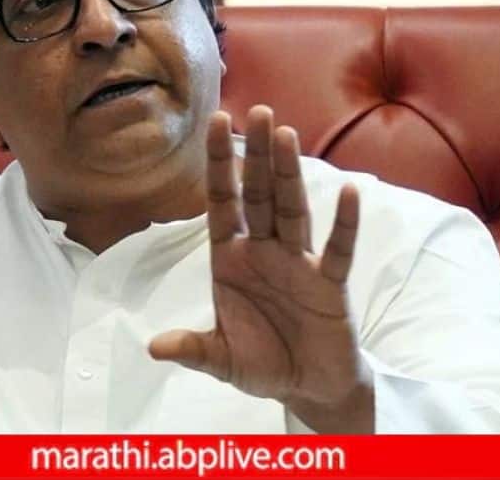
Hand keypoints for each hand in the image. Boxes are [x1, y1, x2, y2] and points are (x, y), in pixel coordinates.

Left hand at [149, 106, 372, 430]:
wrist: (308, 388)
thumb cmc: (263, 363)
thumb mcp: (221, 359)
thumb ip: (192, 349)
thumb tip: (153, 347)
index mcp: (232, 259)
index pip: (223, 203)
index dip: (219, 165)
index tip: (215, 122)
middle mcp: (264, 252)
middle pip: (260, 195)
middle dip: (257, 155)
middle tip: (257, 110)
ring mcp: (299, 264)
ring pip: (293, 211)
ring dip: (289, 174)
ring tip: (285, 134)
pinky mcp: (329, 285)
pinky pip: (337, 250)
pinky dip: (343, 224)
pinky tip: (347, 193)